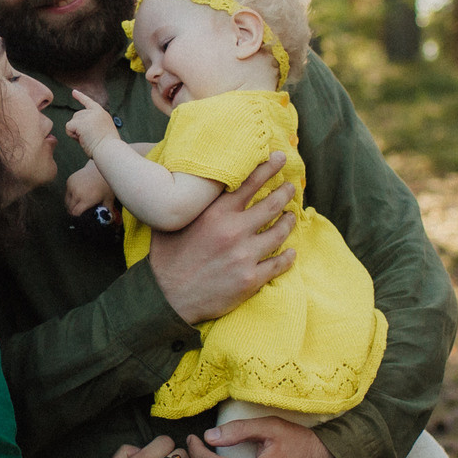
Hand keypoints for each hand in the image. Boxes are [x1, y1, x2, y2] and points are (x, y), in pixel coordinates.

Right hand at [63, 162, 116, 220]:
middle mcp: (77, 193)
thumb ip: (107, 210)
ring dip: (70, 204)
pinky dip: (70, 195)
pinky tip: (77, 194)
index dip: (77, 216)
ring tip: (77, 203)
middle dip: (73, 211)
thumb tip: (110, 221)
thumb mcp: (108, 198)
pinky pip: (67, 192)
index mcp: (87, 199)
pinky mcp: (69, 181)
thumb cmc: (105, 184)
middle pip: (69, 208)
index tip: (80, 216)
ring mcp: (72, 186)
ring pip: (66, 201)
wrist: (99, 168)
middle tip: (78, 211)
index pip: (75, 213)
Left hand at [64, 90, 118, 152]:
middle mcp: (95, 112)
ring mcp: (88, 116)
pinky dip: (72, 135)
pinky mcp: (81, 123)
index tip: (74, 92)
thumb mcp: (103, 132)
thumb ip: (93, 126)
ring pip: (72, 122)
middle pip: (77, 116)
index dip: (80, 97)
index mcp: (102, 114)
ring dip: (76, 132)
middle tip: (90, 138)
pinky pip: (68, 127)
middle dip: (78, 128)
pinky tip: (82, 139)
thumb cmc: (108, 148)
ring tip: (88, 139)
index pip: (89, 103)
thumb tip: (79, 129)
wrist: (110, 151)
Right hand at [146, 154, 297, 325]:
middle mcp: (234, 231)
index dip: (268, 168)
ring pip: (279, 233)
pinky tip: (291, 253)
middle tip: (290, 187)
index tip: (280, 158)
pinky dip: (288, 257)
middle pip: (272, 205)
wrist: (166, 298)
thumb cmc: (166, 259)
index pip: (250, 183)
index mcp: (216, 213)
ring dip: (288, 222)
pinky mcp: (251, 279)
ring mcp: (245, 256)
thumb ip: (190, 203)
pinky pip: (278, 265)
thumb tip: (189, 183)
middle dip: (285, 193)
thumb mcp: (173, 222)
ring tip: (291, 216)